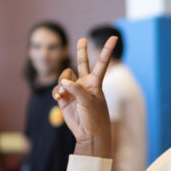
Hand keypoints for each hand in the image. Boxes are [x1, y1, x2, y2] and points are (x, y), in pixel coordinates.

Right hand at [52, 37, 116, 157]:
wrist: (88, 133)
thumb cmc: (94, 117)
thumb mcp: (88, 101)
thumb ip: (76, 88)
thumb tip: (63, 81)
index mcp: (95, 82)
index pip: (101, 63)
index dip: (106, 50)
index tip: (114, 37)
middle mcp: (84, 84)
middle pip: (82, 63)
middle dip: (81, 52)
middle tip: (82, 40)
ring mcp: (73, 90)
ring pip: (64, 76)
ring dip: (61, 83)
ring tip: (64, 94)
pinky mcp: (64, 97)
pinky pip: (57, 89)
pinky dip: (56, 92)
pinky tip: (59, 98)